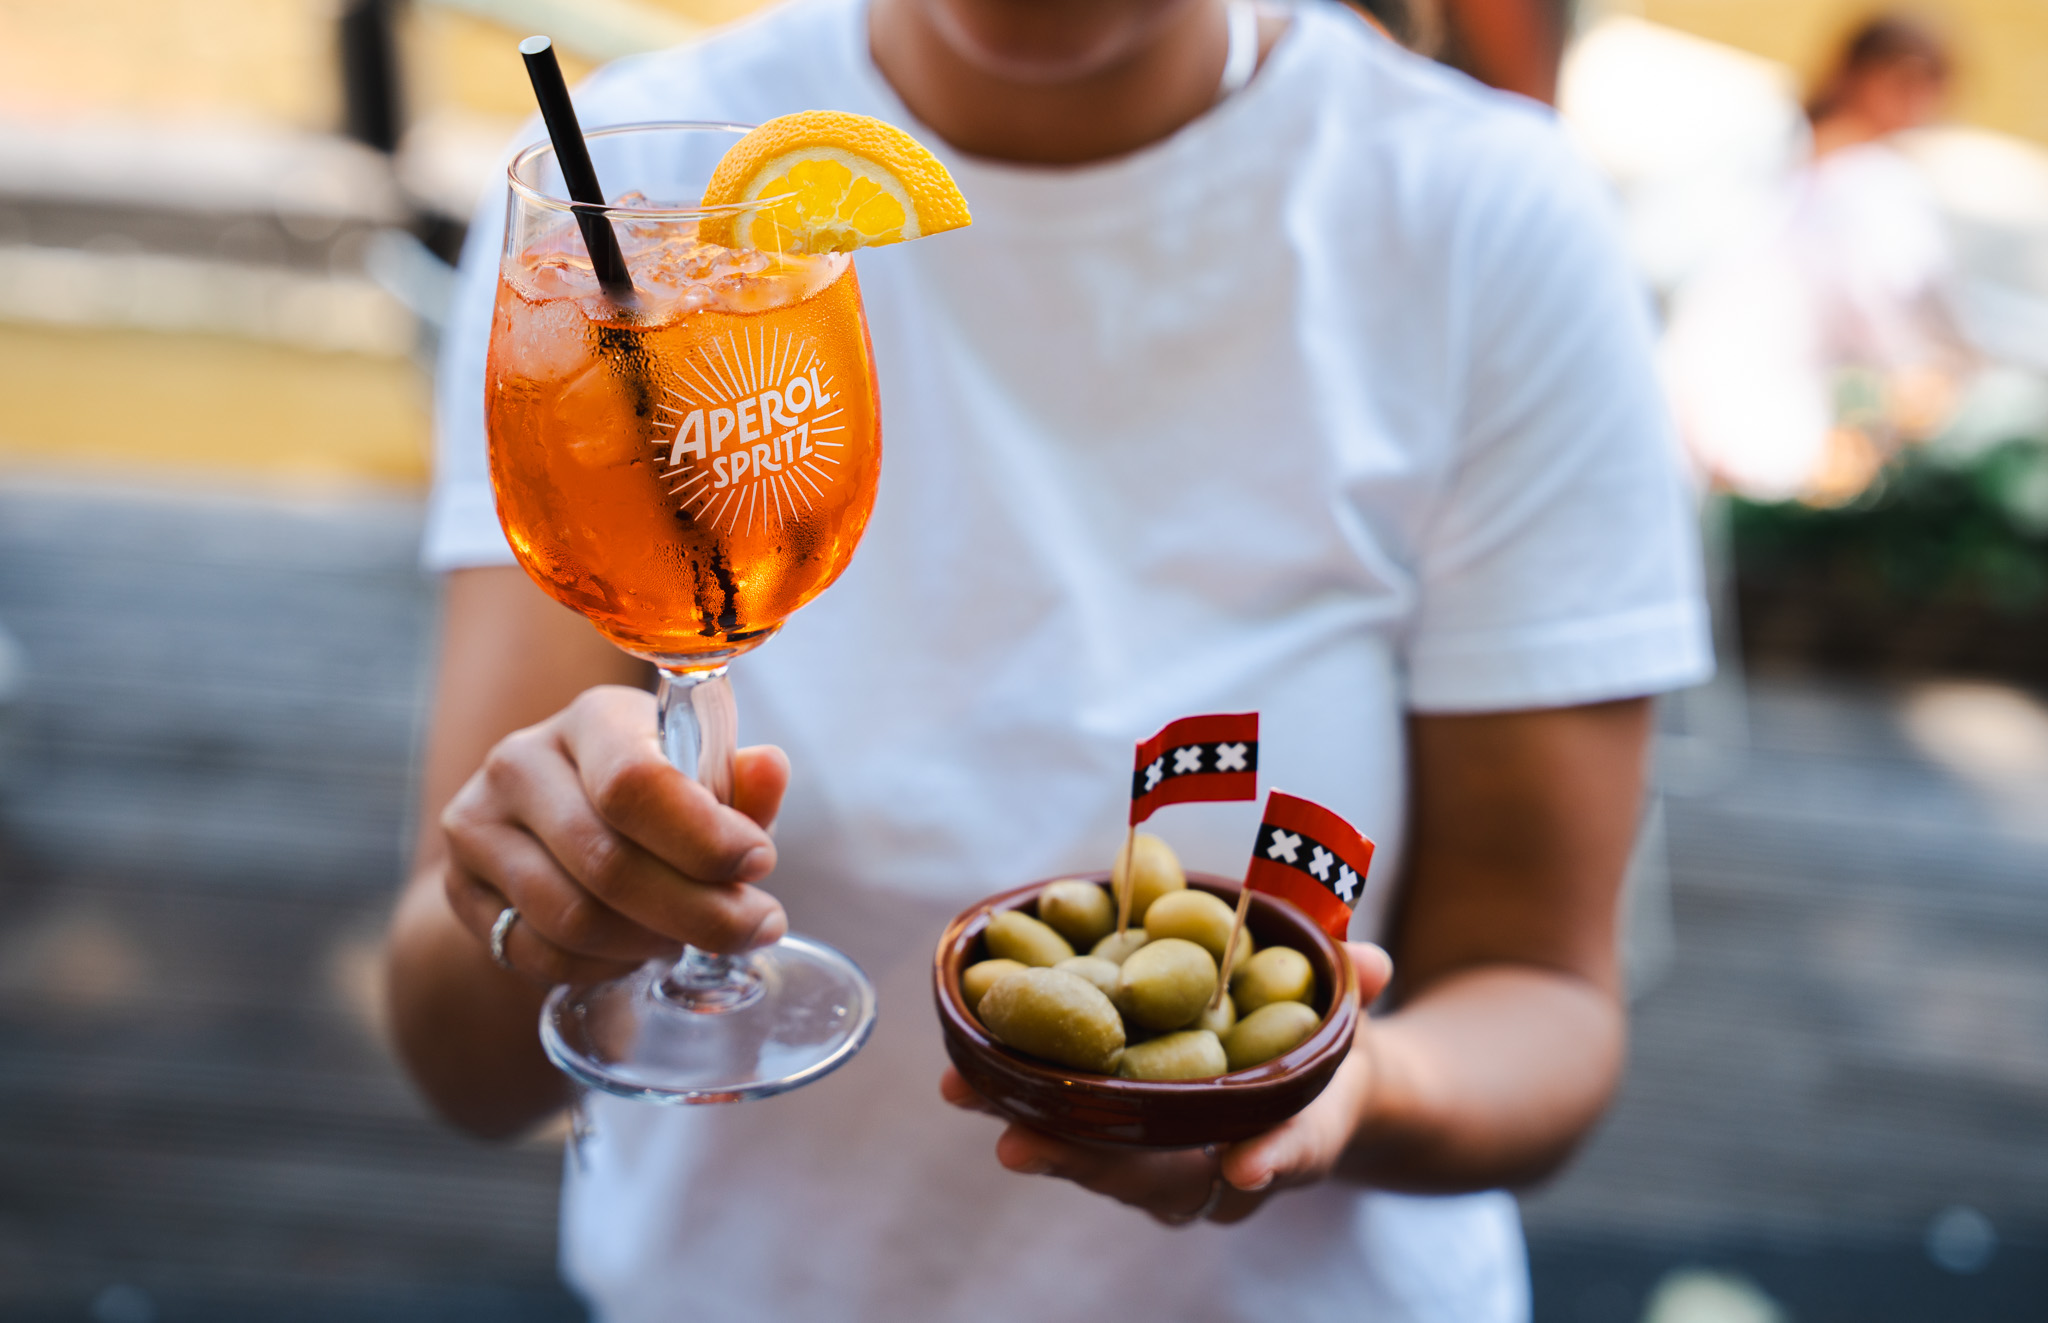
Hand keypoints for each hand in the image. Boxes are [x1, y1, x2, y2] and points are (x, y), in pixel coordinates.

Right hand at [438, 684, 789, 984]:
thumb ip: (741, 788)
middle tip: (753, 929)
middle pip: (609, 862)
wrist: (548, 837)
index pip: (636, 782)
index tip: (760, 865)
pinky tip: (634, 949)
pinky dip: (603, 965)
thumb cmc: (650, 806)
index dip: (704, 837)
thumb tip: (770, 768)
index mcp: (594, 718)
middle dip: (698, 910)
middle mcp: (522, 760)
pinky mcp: (459, 887)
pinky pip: (538, 954)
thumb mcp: (701, 784)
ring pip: (574, 918)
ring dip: (650, 941)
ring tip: (687, 935)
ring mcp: (478, 824)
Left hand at [941, 942, 1394, 1226]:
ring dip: (1031, 1133)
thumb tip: (1368, 962)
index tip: (1243, 1165)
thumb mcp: (1347, 1014)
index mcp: (1295, 1140)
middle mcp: (1224, 1174)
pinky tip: (964, 1079)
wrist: (1314, 1092)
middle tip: (1021, 1143)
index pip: (1284, 1157)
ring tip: (967, 1096)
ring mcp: (1170, 1171)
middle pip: (1157, 1180)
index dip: (1268, 1159)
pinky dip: (1018, 1109)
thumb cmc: (1327, 1047)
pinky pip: (1071, 1140)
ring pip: (1100, 1167)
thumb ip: (1354, 986)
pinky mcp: (1123, 1150)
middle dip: (1086, 1159)